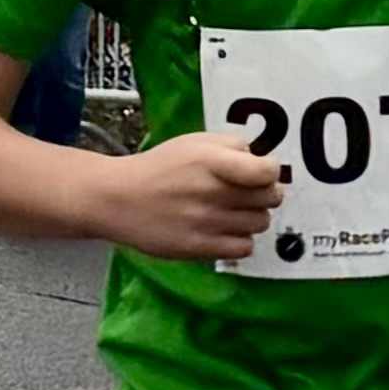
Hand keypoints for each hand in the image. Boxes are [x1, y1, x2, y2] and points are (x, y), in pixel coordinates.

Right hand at [97, 130, 285, 264]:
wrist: (119, 199)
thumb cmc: (160, 167)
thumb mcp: (195, 141)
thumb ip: (233, 145)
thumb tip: (262, 160)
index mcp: (212, 161)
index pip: (267, 172)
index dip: (270, 171)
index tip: (261, 172)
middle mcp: (212, 192)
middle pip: (270, 198)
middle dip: (265, 193)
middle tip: (249, 192)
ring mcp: (207, 223)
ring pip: (260, 223)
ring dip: (253, 216)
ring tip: (233, 210)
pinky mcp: (200, 248)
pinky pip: (244, 248)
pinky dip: (241, 239)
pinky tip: (225, 230)